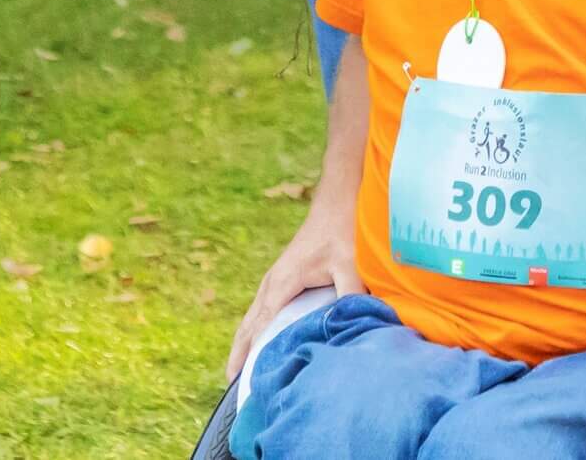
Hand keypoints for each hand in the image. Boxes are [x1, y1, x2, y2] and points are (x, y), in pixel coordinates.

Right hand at [225, 198, 361, 382]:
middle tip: (232, 384)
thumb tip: (353, 323)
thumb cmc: (343, 230)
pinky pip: (262, 308)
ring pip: (253, 316)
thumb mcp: (350, 264)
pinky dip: (255, 327)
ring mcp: (275, 278)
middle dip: (240, 353)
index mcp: (283, 283)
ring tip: (238, 370)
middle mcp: (272, 283)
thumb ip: (350, 293)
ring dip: (245, 341)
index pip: (261, 327)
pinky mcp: (283, 276)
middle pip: (249, 325)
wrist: (338, 201)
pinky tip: (259, 339)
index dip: (251, 354)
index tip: (241, 379)